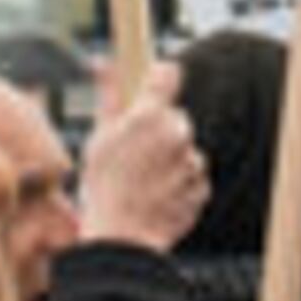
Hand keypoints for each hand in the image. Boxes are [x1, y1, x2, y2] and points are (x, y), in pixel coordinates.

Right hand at [77, 60, 206, 251]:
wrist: (123, 237)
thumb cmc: (105, 188)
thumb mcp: (98, 137)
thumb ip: (107, 96)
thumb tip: (104, 63)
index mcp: (149, 115)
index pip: (167, 73)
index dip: (159, 78)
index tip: (152, 86)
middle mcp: (177, 133)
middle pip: (174, 119)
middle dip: (158, 132)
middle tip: (134, 154)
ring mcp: (192, 161)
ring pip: (183, 151)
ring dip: (169, 161)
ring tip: (143, 181)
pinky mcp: (201, 187)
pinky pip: (192, 178)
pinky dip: (179, 184)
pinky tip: (156, 196)